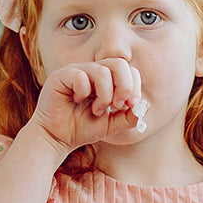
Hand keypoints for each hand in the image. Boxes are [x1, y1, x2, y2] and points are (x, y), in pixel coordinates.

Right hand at [28, 58, 142, 154]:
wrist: (56, 138)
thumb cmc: (81, 129)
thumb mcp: (110, 125)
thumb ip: (128, 117)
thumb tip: (146, 107)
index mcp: (106, 79)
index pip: (128, 70)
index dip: (134, 87)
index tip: (129, 106)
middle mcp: (92, 70)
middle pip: (120, 64)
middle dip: (124, 88)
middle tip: (116, 106)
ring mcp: (77, 70)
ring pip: (103, 71)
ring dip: (105, 95)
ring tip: (96, 110)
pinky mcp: (62, 75)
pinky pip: (81, 75)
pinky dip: (84, 91)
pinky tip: (77, 100)